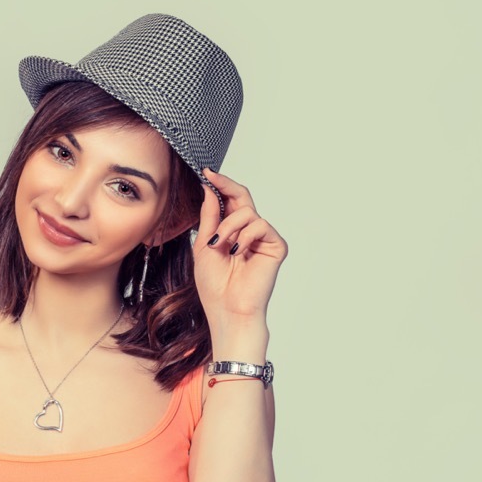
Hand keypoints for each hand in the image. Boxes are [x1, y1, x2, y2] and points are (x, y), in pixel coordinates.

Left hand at [193, 167, 287, 327]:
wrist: (227, 309)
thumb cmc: (214, 285)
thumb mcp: (204, 245)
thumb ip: (210, 217)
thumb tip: (210, 189)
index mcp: (231, 232)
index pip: (229, 201)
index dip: (220, 185)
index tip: (206, 172)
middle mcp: (249, 232)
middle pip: (242, 197)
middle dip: (226, 185)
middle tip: (212, 177)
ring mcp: (263, 238)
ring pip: (247, 212)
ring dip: (229, 226)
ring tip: (220, 246)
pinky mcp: (276, 246)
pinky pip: (261, 225)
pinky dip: (245, 236)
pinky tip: (237, 252)